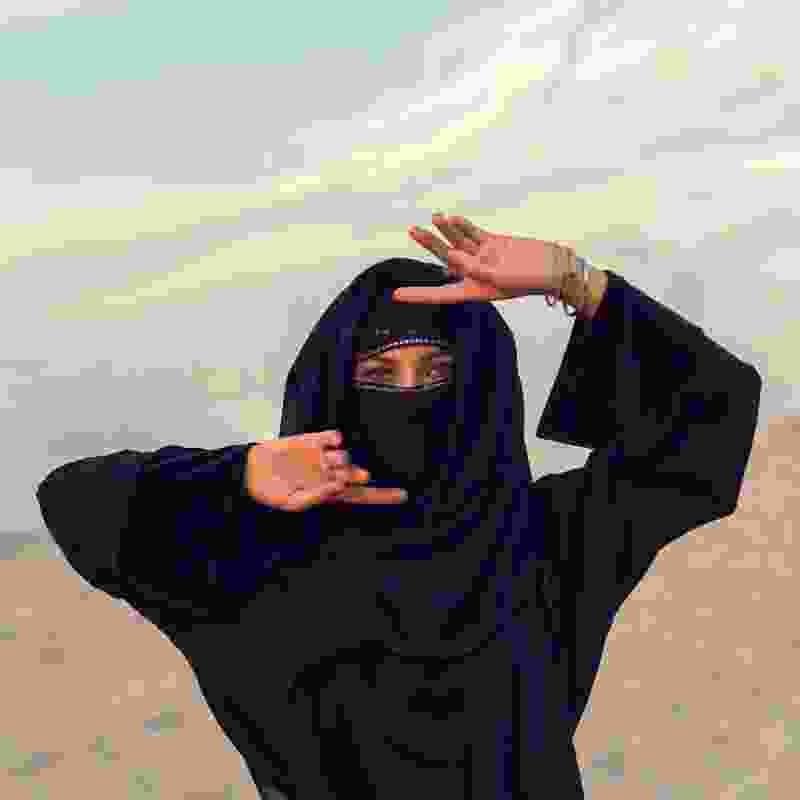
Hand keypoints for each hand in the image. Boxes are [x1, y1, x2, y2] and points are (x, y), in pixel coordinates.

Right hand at [245, 429, 408, 511]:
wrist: (250, 472)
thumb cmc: (272, 494)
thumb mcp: (293, 503)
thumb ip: (317, 497)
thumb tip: (339, 486)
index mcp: (330, 494)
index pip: (362, 497)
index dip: (383, 496)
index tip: (404, 496)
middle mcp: (330, 475)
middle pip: (356, 475)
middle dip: (359, 475)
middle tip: (359, 475)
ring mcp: (322, 458)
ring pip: (345, 457)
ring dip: (342, 460)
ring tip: (328, 464)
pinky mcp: (312, 442)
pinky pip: (332, 438)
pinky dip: (335, 440)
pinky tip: (331, 443)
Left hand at [393, 213, 570, 303]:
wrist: (554, 267)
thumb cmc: (530, 280)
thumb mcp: (499, 279)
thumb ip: (474, 268)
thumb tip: (452, 254)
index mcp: (474, 291)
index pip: (440, 294)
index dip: (419, 295)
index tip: (397, 295)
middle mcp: (475, 274)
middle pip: (445, 259)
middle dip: (429, 245)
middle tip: (412, 230)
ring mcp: (484, 257)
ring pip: (458, 242)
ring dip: (445, 230)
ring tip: (432, 217)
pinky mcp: (494, 244)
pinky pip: (473, 234)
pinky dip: (462, 226)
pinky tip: (450, 217)